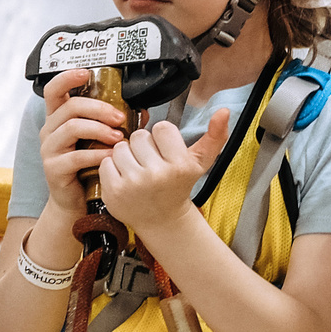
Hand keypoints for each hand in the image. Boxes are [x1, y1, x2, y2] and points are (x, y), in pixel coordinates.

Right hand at [36, 69, 127, 216]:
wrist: (76, 202)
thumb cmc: (89, 167)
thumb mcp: (102, 141)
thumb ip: (116, 124)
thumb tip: (142, 111)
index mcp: (58, 118)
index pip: (54, 90)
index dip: (68, 78)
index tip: (87, 72)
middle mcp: (50, 130)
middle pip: (70, 106)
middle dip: (99, 108)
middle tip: (120, 118)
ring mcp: (49, 149)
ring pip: (72, 127)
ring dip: (99, 129)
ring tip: (119, 137)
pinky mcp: (53, 168)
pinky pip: (76, 156)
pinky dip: (98, 154)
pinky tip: (112, 156)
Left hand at [97, 109, 230, 230]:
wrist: (162, 220)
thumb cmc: (179, 186)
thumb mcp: (201, 163)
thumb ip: (215, 136)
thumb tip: (224, 110)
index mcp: (179, 165)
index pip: (161, 128)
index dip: (163, 139)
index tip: (166, 154)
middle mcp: (156, 175)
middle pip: (139, 136)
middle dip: (144, 147)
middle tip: (151, 164)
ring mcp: (133, 184)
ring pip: (120, 147)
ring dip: (127, 156)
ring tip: (138, 171)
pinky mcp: (114, 192)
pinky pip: (106, 162)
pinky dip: (113, 168)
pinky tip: (126, 179)